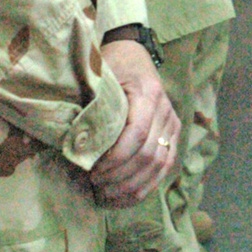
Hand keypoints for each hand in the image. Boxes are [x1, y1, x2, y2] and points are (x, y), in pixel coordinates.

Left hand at [90, 38, 179, 207]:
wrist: (133, 53)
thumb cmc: (112, 65)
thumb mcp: (101, 79)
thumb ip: (95, 108)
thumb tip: (77, 144)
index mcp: (148, 93)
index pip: (137, 135)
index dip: (115, 158)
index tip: (93, 170)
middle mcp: (166, 110)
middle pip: (149, 155)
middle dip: (120, 176)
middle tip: (95, 184)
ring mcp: (173, 124)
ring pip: (159, 166)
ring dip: (132, 186)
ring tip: (107, 195)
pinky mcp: (174, 136)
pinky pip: (165, 168)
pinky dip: (145, 187)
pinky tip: (125, 198)